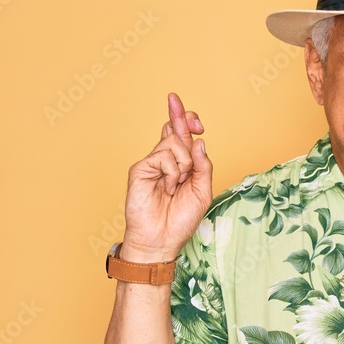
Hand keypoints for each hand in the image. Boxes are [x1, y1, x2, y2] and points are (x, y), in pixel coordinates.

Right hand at [120, 93, 212, 262]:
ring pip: (173, 141)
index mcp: (182, 164)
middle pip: (173, 128)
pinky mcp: (140, 169)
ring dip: (184, 162)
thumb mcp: (202, 191)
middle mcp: (166, 161)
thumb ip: (204, 166)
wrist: (161, 239)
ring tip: (178, 184)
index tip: (199, 124)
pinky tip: (168, 187)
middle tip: (179, 104)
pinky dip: (172, 172)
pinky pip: (162, 156)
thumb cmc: (181, 220)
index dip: (189, 122)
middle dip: (181, 114)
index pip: (184, 135)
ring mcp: (152, 164)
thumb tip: (199, 141)